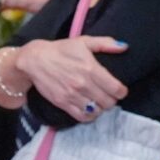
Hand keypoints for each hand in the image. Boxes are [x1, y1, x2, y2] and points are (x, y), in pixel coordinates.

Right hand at [10, 37, 128, 120]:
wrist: (35, 60)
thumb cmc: (61, 49)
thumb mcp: (84, 41)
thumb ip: (105, 44)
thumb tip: (124, 47)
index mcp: (91, 69)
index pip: (116, 89)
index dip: (121, 91)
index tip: (119, 89)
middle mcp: (83, 84)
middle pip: (109, 102)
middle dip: (111, 99)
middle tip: (108, 94)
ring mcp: (72, 95)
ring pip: (97, 111)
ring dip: (100, 107)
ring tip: (98, 101)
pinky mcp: (63, 103)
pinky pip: (83, 117)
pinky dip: (89, 116)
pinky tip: (89, 109)